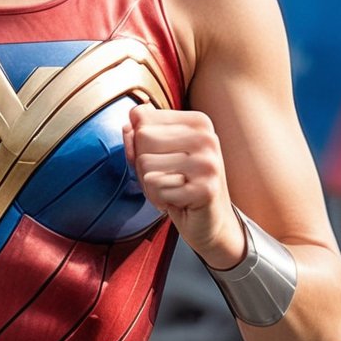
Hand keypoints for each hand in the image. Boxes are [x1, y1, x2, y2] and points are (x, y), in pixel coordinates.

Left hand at [122, 103, 244, 266]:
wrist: (211, 222)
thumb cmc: (181, 184)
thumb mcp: (159, 154)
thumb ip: (140, 135)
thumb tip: (129, 121)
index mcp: (198, 122)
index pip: (141, 118)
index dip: (138, 143)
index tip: (159, 158)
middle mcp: (207, 138)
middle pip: (142, 138)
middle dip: (141, 164)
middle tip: (163, 178)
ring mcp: (208, 163)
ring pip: (146, 164)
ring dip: (149, 185)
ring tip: (170, 190)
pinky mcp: (204, 189)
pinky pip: (156, 188)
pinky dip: (158, 199)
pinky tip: (176, 202)